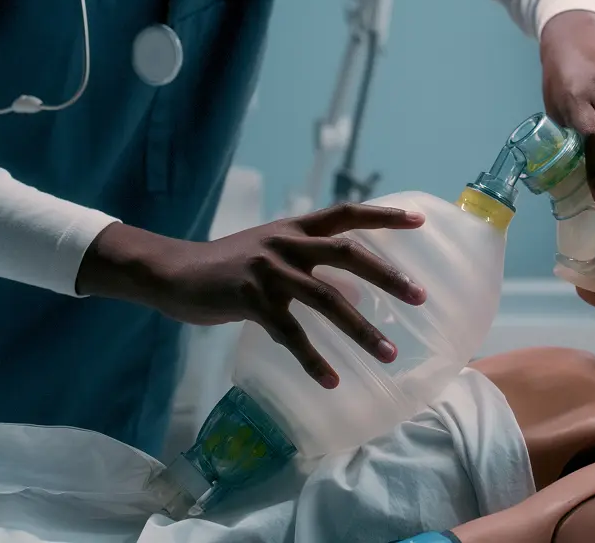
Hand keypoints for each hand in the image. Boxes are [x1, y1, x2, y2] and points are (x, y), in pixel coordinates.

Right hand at [77, 204, 426, 388]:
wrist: (175, 271)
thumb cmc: (229, 264)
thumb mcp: (272, 251)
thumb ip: (311, 263)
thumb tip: (356, 290)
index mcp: (295, 227)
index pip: (347, 212)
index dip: (384, 215)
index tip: (420, 221)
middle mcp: (287, 243)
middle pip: (348, 254)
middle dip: (388, 276)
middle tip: (420, 297)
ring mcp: (269, 270)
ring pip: (327, 300)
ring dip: (361, 330)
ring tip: (389, 354)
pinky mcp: (250, 299)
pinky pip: (290, 335)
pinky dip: (313, 360)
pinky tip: (331, 381)